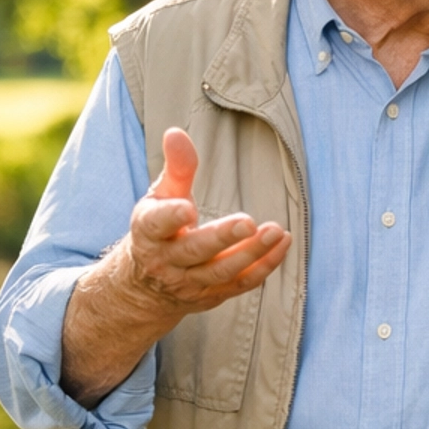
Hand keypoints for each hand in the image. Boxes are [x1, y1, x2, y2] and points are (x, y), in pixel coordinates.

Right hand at [126, 127, 291, 320]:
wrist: (146, 286)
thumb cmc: (159, 229)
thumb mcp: (160, 197)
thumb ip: (175, 168)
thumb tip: (176, 133)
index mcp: (149, 232)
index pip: (156, 225)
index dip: (170, 218)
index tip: (187, 209)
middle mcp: (166, 261)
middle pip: (195, 251)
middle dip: (222, 238)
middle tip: (248, 223)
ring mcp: (189, 282)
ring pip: (221, 271)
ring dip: (251, 253)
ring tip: (275, 231)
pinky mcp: (212, 295)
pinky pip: (240, 283)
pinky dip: (264, 266)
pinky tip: (282, 244)